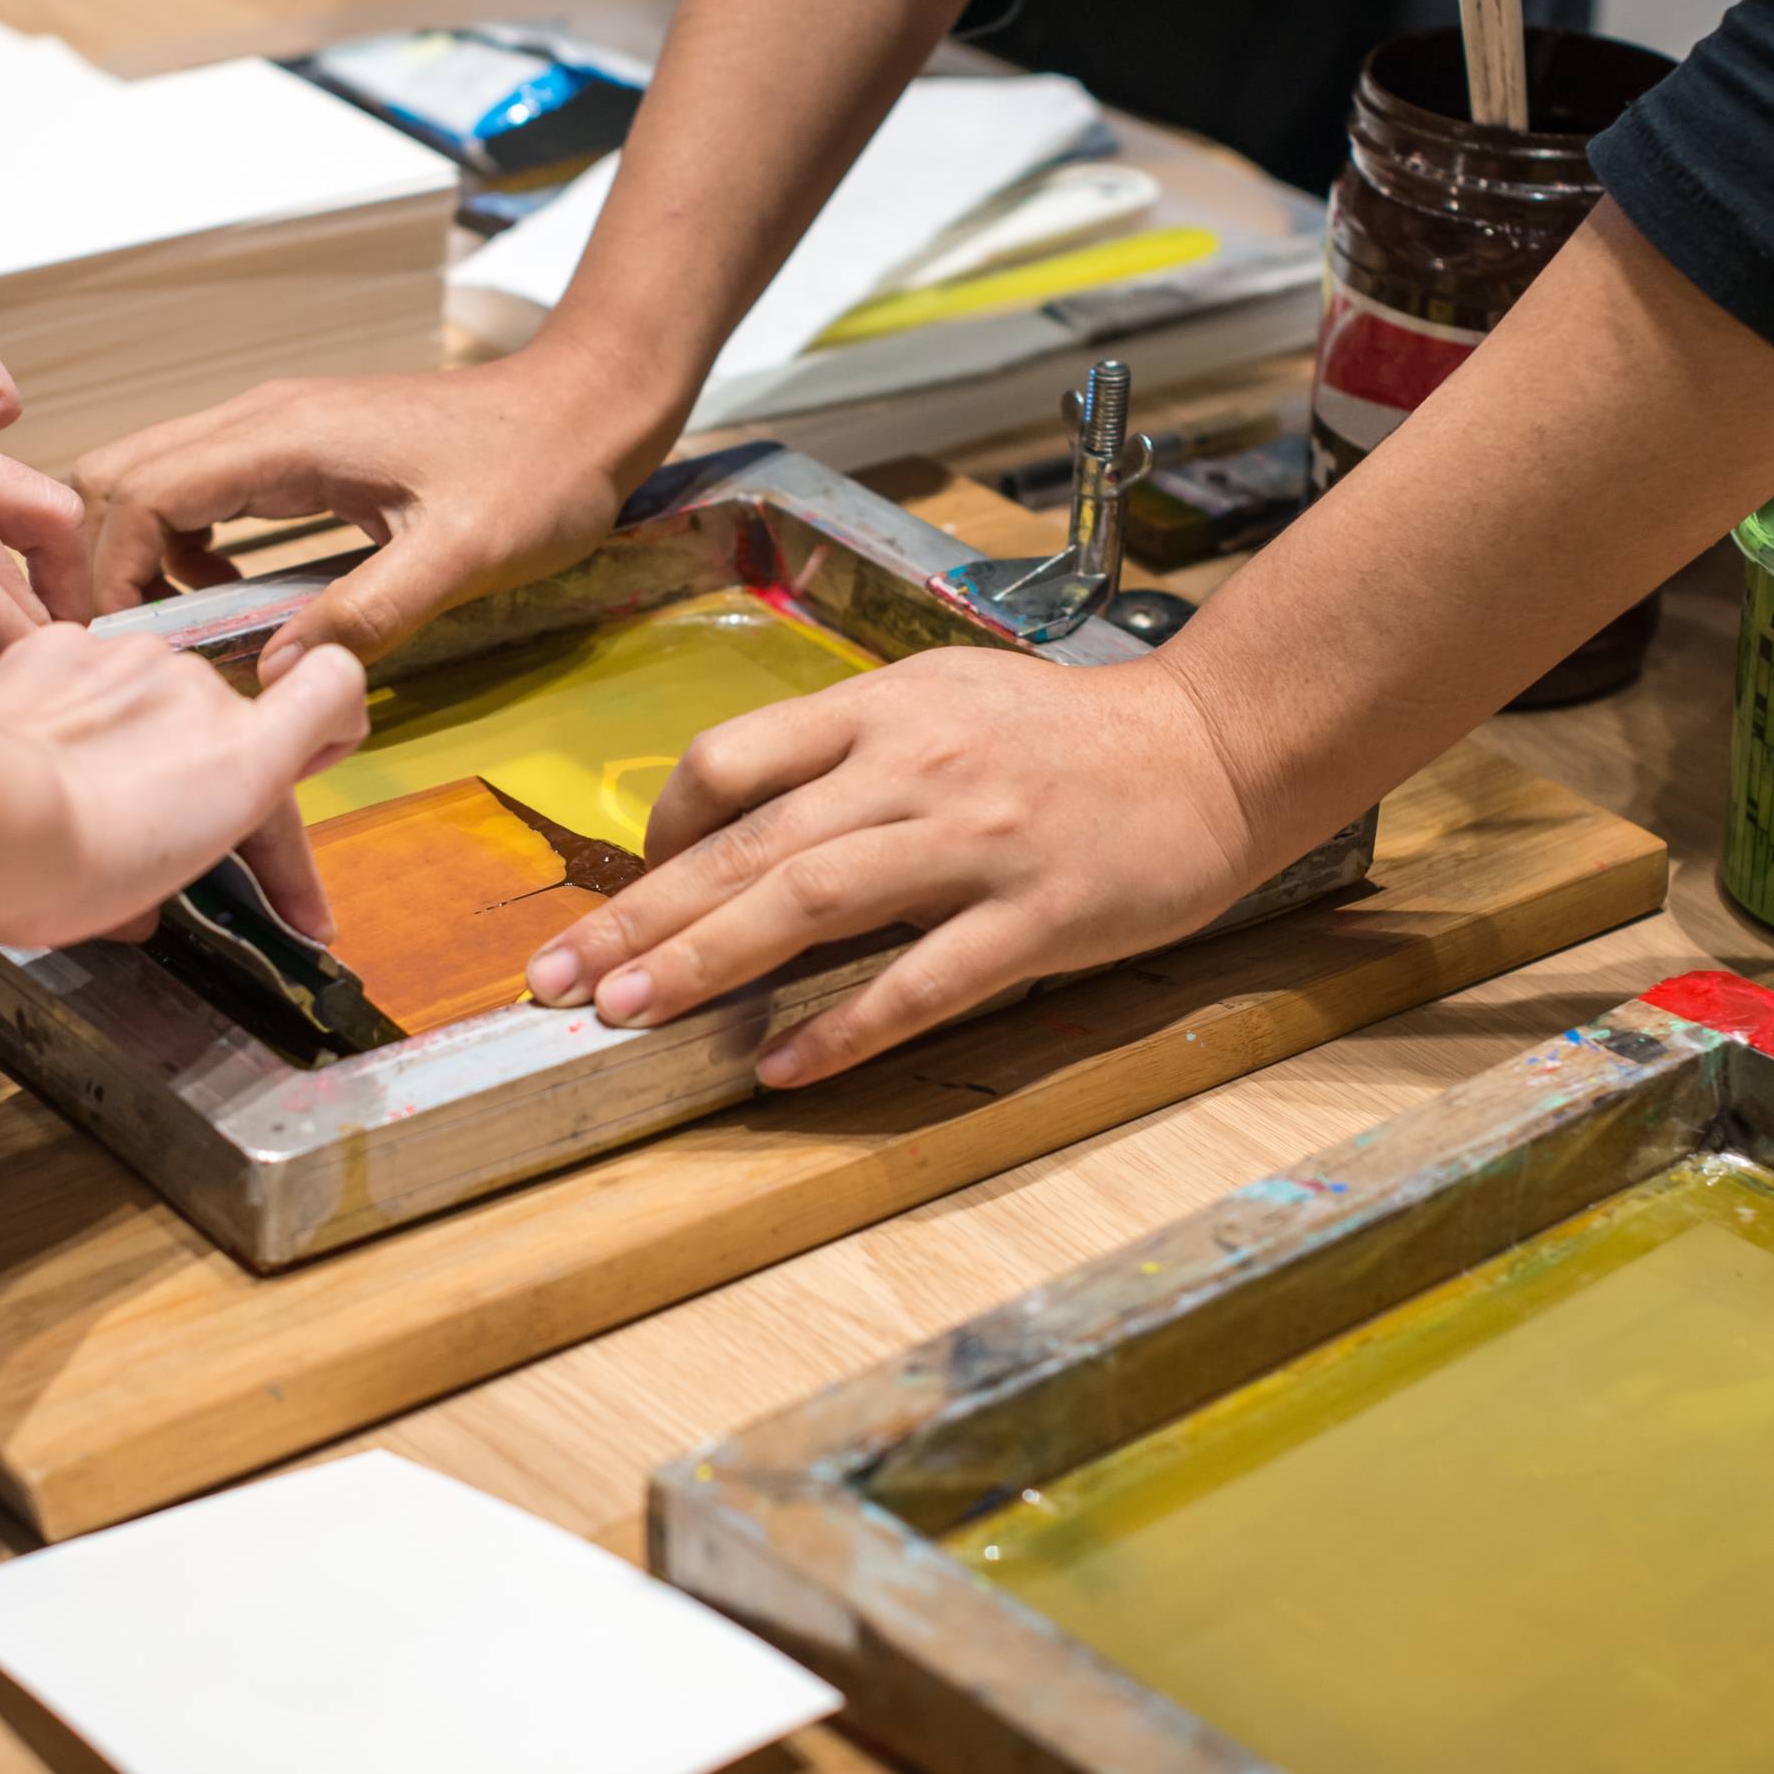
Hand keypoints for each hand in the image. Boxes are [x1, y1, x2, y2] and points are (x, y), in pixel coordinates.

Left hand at [0, 623, 368, 953]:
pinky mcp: (63, 643)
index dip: (331, 718)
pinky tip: (41, 749)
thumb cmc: (70, 872)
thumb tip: (140, 906)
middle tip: (142, 832)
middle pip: (217, 720)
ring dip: (126, 735)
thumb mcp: (149, 897)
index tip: (309, 756)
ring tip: (76, 792)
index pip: (335, 689)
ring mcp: (130, 657)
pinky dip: (71, 707)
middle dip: (190, 769)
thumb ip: (171, 878)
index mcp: (247, 756)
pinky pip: (84, 672)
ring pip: (146, 694)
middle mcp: (201, 688)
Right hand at [69, 346, 673, 675]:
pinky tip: (237, 596)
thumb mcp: (460, 558)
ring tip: (183, 633)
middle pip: (121, 474)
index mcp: (285, 438)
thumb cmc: (536, 475)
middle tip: (134, 650)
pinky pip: (204, 486)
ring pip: (155, 475)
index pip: (139, 494)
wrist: (587, 407)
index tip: (125, 653)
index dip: (112, 575)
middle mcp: (264, 419)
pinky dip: (188, 542)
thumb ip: (365, 616)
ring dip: (144, 552)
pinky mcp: (299, 443)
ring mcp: (277, 425)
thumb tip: (269, 677)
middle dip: (105, 561)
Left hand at [520, 646, 1267, 1085]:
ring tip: (628, 1016)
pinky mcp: (1036, 913)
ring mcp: (974, 841)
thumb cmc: (1072, 738)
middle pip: (746, 844)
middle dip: (637, 917)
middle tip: (557, 979)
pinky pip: (922, 978)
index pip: (731, 761)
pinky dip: (844, 1027)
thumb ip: (850, 755)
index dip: (660, 832)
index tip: (627, 891)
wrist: (1216, 745)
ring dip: (706, 962)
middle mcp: (914, 767)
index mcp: (882, 710)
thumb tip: (743, 825)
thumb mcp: (946, 705)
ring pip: (811, 901)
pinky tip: (780, 1067)